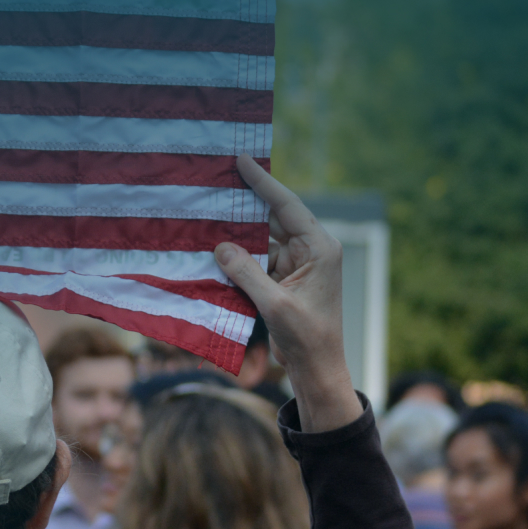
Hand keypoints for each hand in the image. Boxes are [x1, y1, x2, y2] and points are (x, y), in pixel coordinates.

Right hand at [212, 155, 359, 432]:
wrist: (317, 369)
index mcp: (319, 248)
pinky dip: (237, 257)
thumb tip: (220, 246)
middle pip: (273, 217)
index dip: (263, 182)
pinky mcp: (282, 279)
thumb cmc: (307, 337)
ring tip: (208, 213)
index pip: (288, 205)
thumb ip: (247, 273)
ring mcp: (295, 265)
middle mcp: (309, 250)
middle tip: (219, 179)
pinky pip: (256, 260)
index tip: (242, 159)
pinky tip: (213, 249)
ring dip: (237, 233)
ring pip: (261, 239)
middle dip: (246, 203)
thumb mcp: (275, 304)